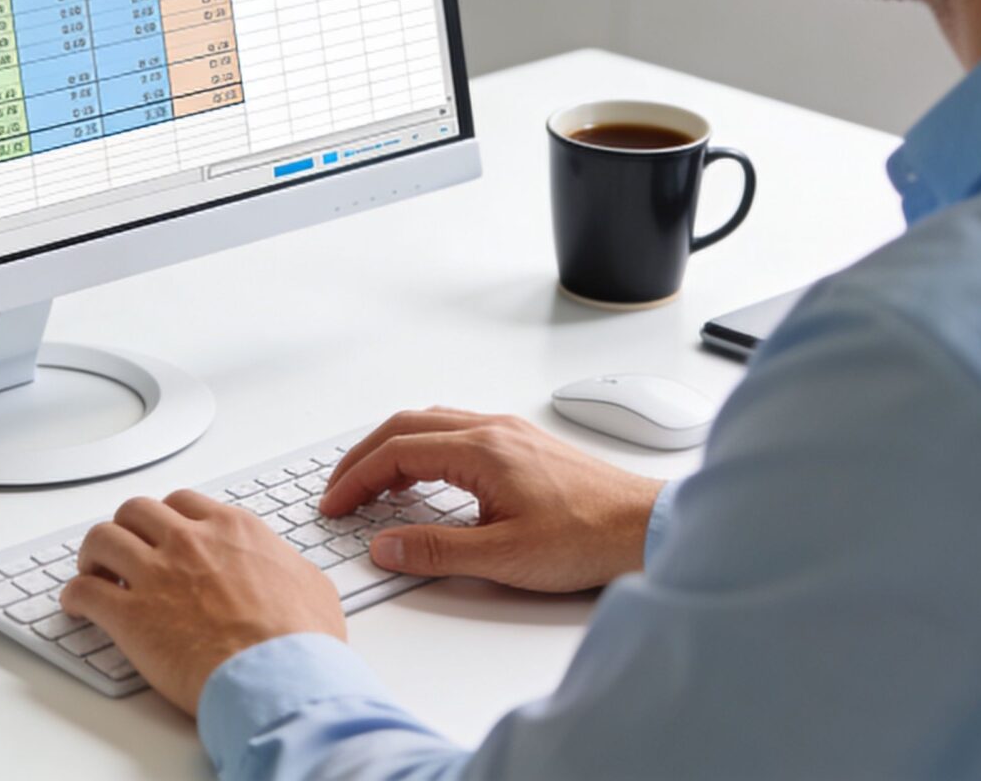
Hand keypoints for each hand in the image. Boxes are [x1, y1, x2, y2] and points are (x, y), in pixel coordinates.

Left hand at [59, 490, 346, 713]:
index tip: (163, 536)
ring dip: (93, 555)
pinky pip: (84, 591)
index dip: (167, 520)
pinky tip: (78, 607)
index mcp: (232, 530)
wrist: (277, 677)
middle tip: (125, 552)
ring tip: (94, 573)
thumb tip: (290, 572)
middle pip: (136, 511)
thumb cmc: (299, 641)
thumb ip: (290, 569)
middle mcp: (189, 541)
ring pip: (102, 539)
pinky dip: (75, 596)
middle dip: (127, 528)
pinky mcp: (129, 615)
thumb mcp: (312, 587)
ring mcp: (155, 574)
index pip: (183, 503)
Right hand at [320, 407, 665, 592]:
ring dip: (394, 448)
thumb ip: (435, 551)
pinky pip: (457, 431)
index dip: (356, 479)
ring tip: (374, 488)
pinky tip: (426, 480)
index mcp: (482, 450)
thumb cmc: (588, 538)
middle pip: (406, 425)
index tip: (334, 505)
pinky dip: (424, 449)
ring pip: (432, 423)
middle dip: (364, 457)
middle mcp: (494, 429)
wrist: (646, 528)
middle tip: (339, 491)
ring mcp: (511, 432)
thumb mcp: (502, 558)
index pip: (397, 451)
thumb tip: (384, 545)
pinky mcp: (524, 444)